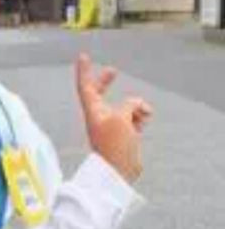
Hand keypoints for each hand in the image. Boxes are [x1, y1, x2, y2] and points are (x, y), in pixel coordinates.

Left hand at [76, 53, 152, 182]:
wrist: (119, 172)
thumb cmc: (115, 145)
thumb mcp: (122, 118)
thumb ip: (129, 105)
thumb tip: (137, 105)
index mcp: (93, 111)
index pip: (85, 86)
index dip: (84, 71)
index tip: (83, 56)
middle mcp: (99, 116)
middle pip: (100, 93)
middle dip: (107, 82)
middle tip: (113, 71)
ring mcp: (111, 125)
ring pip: (124, 106)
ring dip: (136, 106)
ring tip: (144, 114)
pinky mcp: (122, 134)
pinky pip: (133, 118)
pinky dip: (140, 117)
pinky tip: (144, 121)